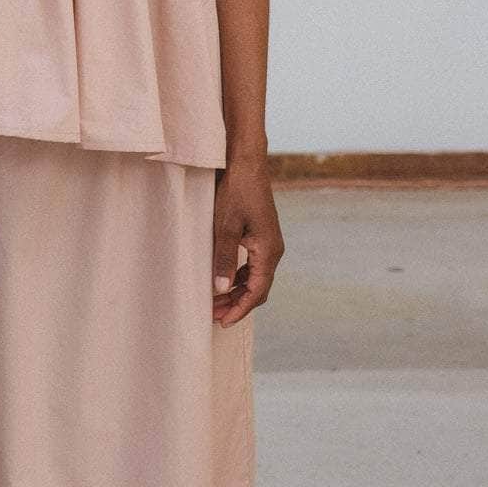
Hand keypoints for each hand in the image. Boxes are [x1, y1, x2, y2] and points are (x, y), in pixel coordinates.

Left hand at [211, 157, 283, 326]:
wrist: (247, 164)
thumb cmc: (236, 191)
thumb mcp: (225, 226)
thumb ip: (224, 258)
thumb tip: (220, 289)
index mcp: (268, 251)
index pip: (257, 292)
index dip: (240, 309)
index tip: (222, 322)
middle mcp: (273, 250)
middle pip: (258, 288)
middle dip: (237, 304)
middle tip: (214, 315)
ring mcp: (269, 243)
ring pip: (255, 278)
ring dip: (236, 292)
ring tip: (215, 302)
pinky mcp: (262, 236)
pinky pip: (253, 266)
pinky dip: (238, 278)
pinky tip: (223, 281)